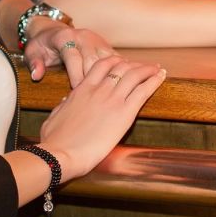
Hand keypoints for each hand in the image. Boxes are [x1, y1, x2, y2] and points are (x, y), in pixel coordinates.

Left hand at [22, 22, 116, 86]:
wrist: (52, 30)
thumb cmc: (42, 45)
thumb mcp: (32, 52)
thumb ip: (34, 63)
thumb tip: (36, 75)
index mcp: (65, 38)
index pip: (73, 57)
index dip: (75, 75)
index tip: (76, 92)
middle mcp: (83, 37)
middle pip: (93, 59)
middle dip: (94, 79)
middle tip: (93, 99)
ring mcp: (96, 40)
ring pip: (108, 59)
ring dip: (110, 77)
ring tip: (111, 95)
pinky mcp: (105, 45)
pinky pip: (116, 59)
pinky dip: (120, 72)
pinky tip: (123, 86)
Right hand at [38, 55, 165, 181]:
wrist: (60, 154)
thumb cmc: (54, 141)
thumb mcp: (54, 117)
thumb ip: (63, 106)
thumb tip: (67, 100)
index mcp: (82, 90)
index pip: (102, 66)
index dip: (115, 62)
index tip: (123, 63)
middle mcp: (98, 90)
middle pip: (121, 66)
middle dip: (134, 64)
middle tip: (144, 67)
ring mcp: (112, 100)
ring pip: (134, 75)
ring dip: (147, 69)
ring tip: (157, 69)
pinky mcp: (124, 113)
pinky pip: (143, 91)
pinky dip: (154, 81)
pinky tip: (161, 76)